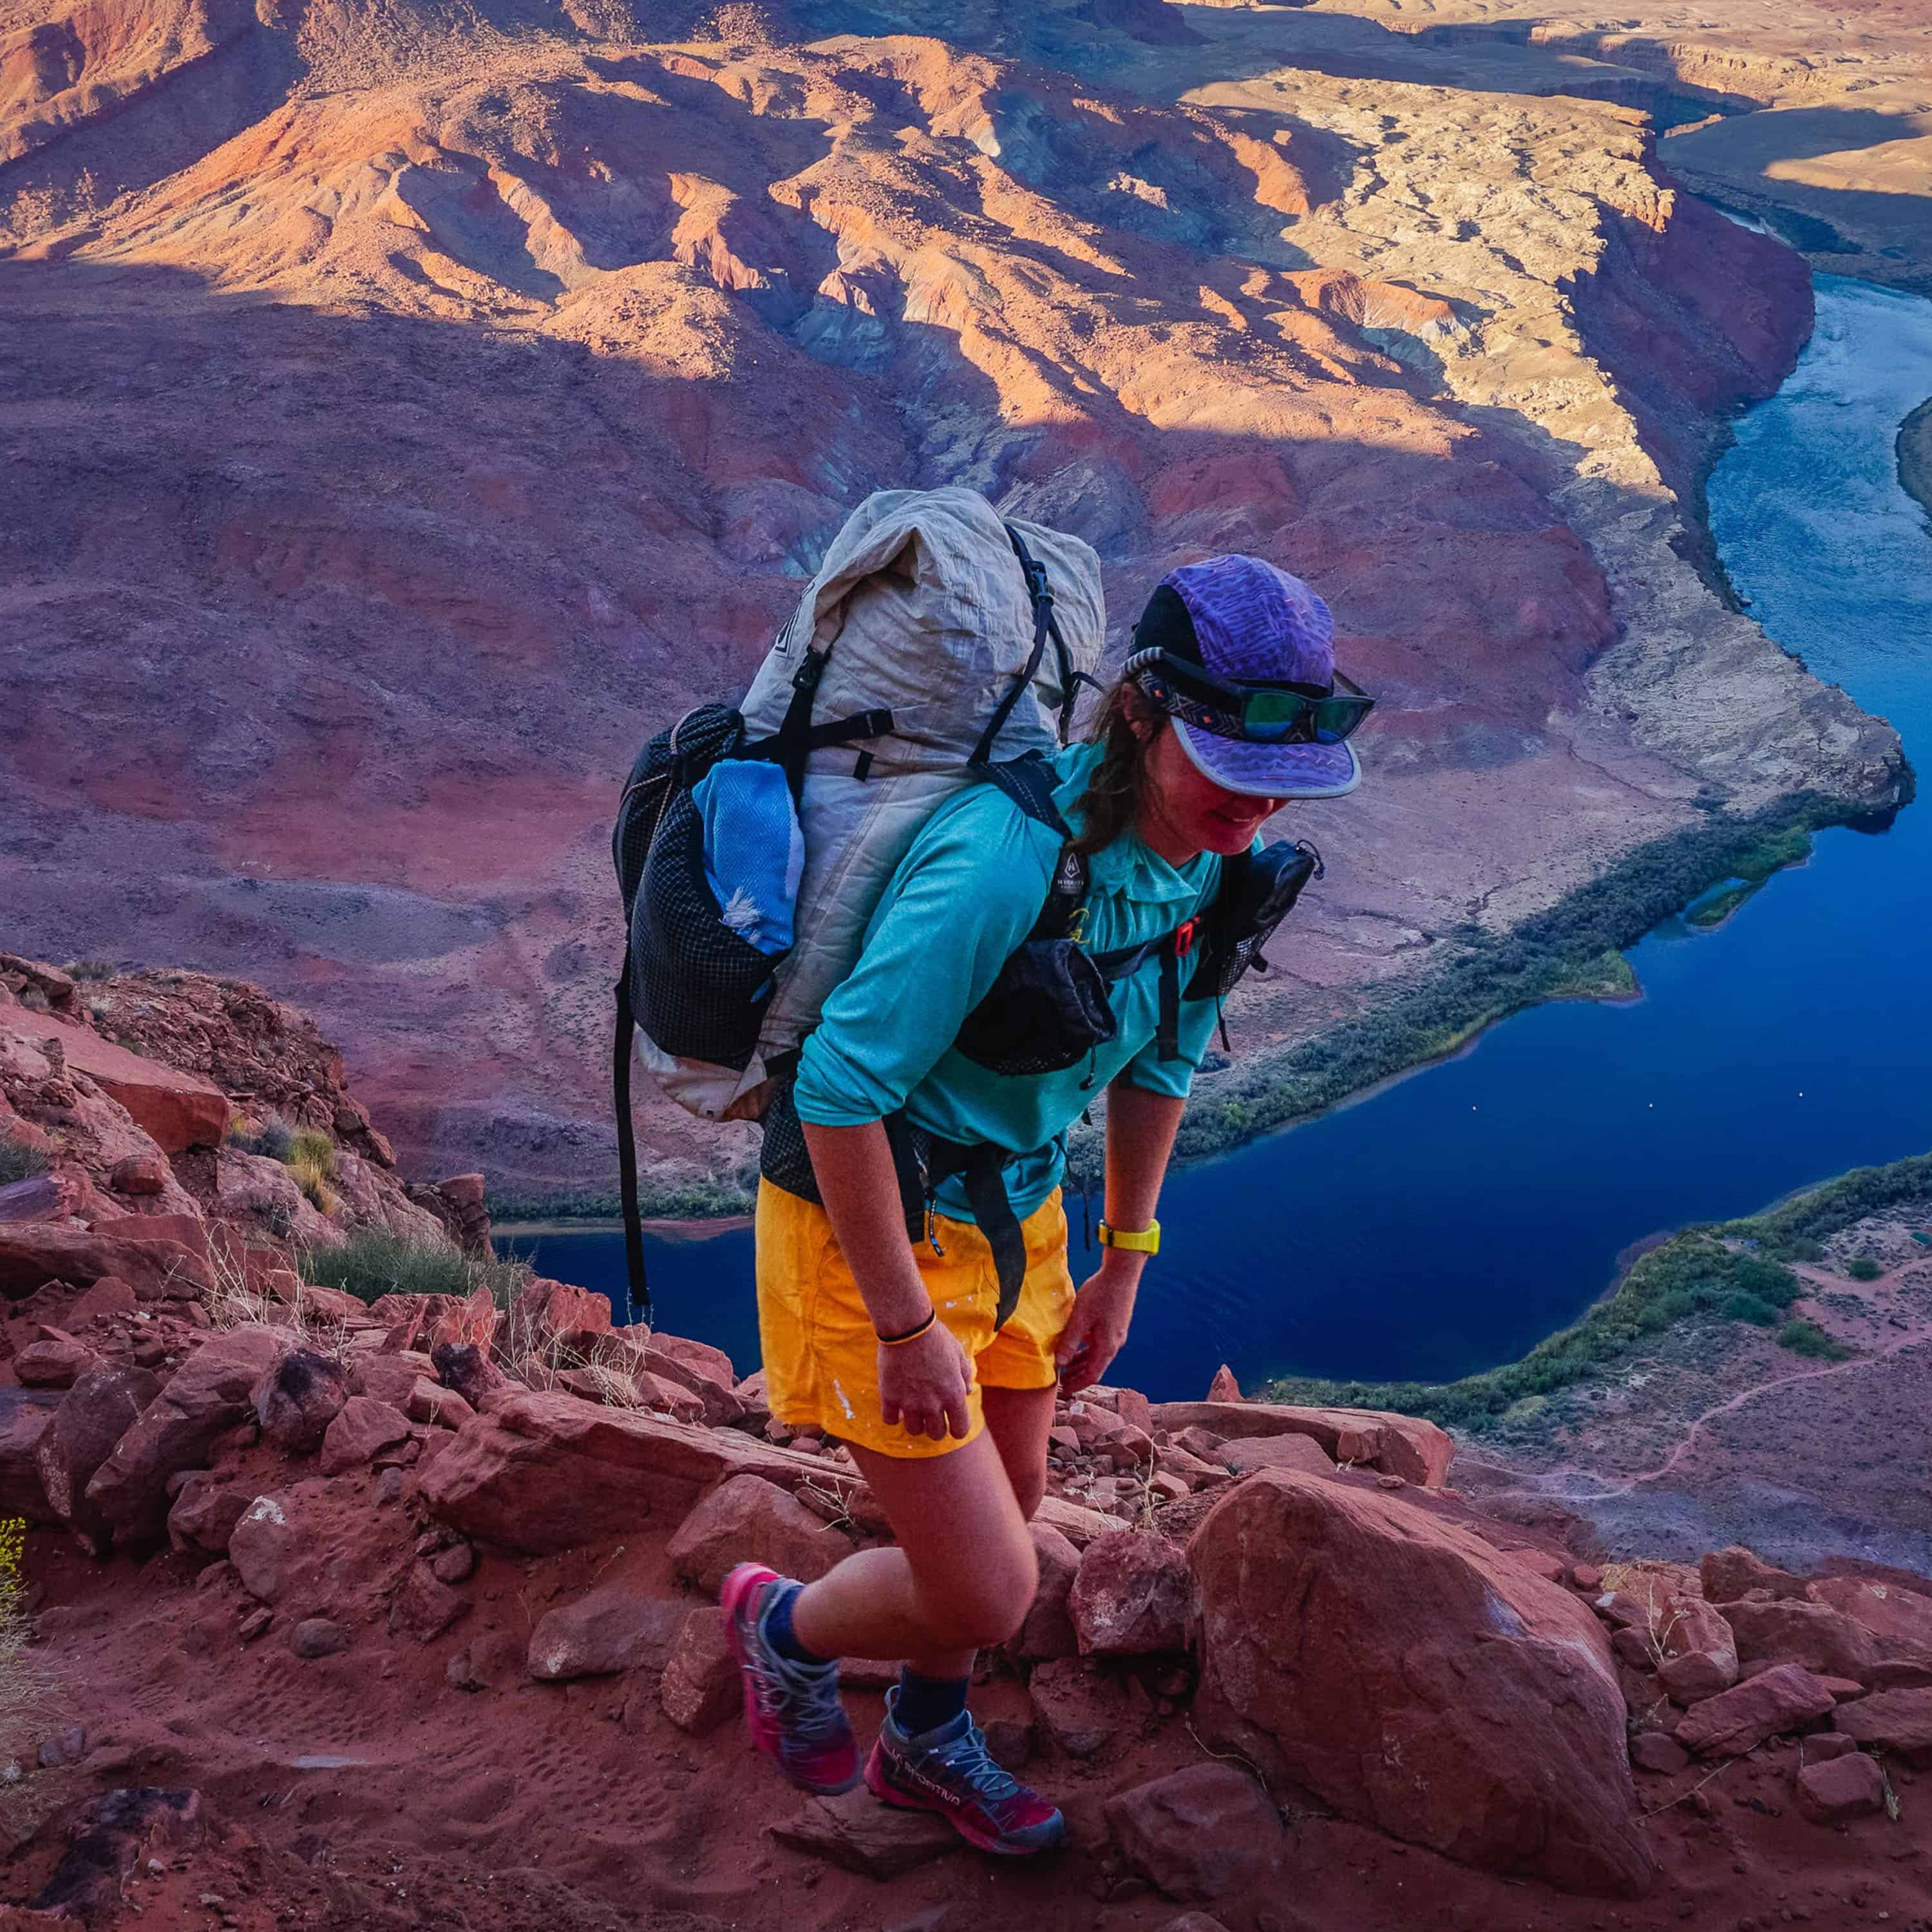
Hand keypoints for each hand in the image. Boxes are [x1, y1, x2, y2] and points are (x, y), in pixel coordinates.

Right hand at [878, 1320, 974, 1440]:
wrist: (908, 1326)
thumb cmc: (937, 1337)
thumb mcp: (959, 1353)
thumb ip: (965, 1375)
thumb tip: (967, 1391)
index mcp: (954, 1395)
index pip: (960, 1430)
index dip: (957, 1428)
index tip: (951, 1421)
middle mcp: (933, 1404)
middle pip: (936, 1434)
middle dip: (936, 1427)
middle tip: (931, 1414)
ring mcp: (910, 1403)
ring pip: (914, 1430)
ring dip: (915, 1422)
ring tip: (914, 1407)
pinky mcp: (889, 1397)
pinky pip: (890, 1420)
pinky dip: (893, 1415)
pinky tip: (896, 1404)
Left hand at [1054, 1261, 1140, 1395]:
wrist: (1121, 1274)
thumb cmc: (1100, 1294)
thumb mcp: (1080, 1319)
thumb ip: (1070, 1342)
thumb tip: (1059, 1363)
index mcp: (1107, 1346)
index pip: (1092, 1375)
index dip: (1077, 1384)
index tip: (1064, 1391)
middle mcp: (1115, 1344)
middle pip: (1095, 1367)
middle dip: (1078, 1375)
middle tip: (1061, 1381)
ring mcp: (1117, 1334)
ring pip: (1097, 1355)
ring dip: (1082, 1362)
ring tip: (1066, 1365)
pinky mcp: (1115, 1325)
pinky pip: (1100, 1344)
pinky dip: (1088, 1349)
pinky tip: (1077, 1344)